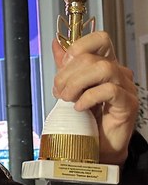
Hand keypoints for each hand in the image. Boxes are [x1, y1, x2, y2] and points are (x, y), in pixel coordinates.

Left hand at [52, 31, 138, 165]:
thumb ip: (66, 66)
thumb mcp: (72, 87)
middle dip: (67, 74)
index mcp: (104, 64)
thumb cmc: (88, 117)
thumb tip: (56, 44)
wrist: (99, 145)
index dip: (78, 47)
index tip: (63, 65)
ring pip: (103, 69)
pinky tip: (79, 107)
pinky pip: (109, 91)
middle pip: (92, 57)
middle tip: (59, 91)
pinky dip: (88, 97)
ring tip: (68, 98)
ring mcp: (125, 87)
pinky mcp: (128, 104)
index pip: (99, 39)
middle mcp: (117, 72)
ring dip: (77, 83)